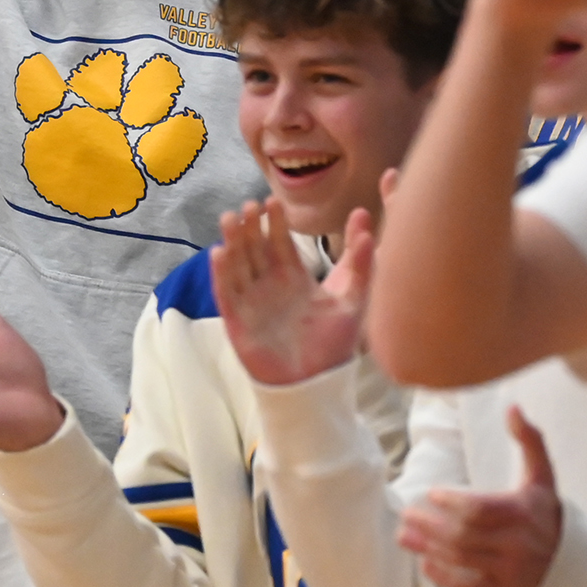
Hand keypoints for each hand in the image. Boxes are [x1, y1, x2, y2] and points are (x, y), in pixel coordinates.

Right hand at [211, 199, 372, 385]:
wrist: (318, 384)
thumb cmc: (335, 345)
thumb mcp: (353, 298)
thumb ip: (360, 261)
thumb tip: (367, 221)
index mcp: (293, 279)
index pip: (280, 244)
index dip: (275, 224)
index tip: (273, 201)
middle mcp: (270, 286)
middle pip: (256, 249)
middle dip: (251, 227)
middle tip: (250, 205)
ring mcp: (252, 303)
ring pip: (238, 265)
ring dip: (232, 242)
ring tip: (231, 218)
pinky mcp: (238, 322)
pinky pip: (227, 293)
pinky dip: (222, 273)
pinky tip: (219, 252)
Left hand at [398, 407, 563, 586]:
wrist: (575, 565)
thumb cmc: (548, 514)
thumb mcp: (543, 476)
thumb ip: (530, 440)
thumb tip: (512, 407)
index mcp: (523, 513)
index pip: (480, 509)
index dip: (452, 502)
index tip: (432, 493)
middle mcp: (517, 544)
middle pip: (465, 536)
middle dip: (431, 525)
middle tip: (407, 514)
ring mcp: (510, 570)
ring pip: (462, 560)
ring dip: (429, 548)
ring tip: (405, 535)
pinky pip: (468, 586)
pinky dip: (444, 576)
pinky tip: (425, 562)